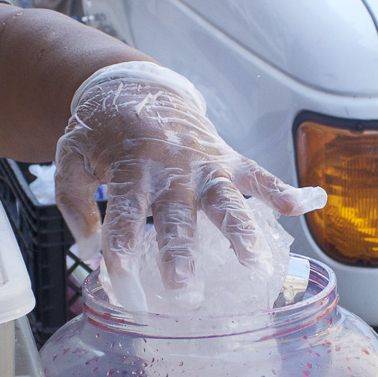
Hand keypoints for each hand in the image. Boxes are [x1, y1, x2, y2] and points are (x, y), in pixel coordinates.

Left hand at [54, 63, 325, 294]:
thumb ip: (73, 199)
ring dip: (240, 232)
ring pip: (225, 199)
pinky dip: (282, 189)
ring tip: (254, 262)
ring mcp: (204, 162)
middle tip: (184, 291)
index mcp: (130, 165)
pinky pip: (258, 175)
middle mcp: (171, 165)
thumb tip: (89, 249)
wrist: (139, 86)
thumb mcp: (71, 155)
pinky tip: (306, 205)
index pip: (123, 210)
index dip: (120, 243)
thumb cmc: (104, 130)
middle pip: (177, 214)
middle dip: (181, 253)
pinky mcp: (227, 158)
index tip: (120, 275)